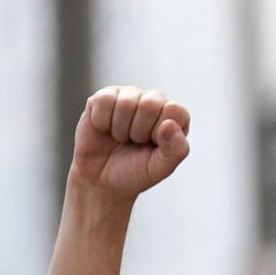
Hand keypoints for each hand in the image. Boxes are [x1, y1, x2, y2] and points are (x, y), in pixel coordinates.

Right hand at [68, 86, 190, 201]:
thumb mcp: (159, 168)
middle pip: (150, 104)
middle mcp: (154, 101)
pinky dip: (102, 122)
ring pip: (126, 103)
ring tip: (121, 137)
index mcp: (174, 117)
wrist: (100, 179)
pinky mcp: (104, 96)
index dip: (160, 132)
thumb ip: (175, 150)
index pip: (174, 110)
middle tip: (134, 142)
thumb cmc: (134, 172)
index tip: (152, 145)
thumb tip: (170, 124)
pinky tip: (105, 129)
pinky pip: (104, 100)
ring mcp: (129, 96)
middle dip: (138, 131)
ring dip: (120, 129)